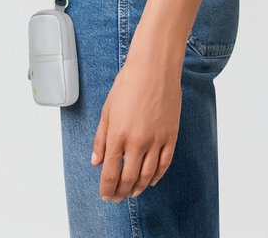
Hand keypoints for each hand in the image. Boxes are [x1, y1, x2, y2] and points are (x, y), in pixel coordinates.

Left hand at [91, 51, 181, 201]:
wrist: (154, 68)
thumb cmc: (128, 84)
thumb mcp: (108, 110)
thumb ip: (101, 139)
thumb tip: (96, 161)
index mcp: (118, 135)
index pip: (110, 174)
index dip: (107, 189)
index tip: (105, 195)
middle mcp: (137, 141)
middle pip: (128, 179)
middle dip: (121, 193)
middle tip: (117, 198)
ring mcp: (156, 139)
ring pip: (147, 175)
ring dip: (138, 188)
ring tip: (132, 193)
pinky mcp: (171, 135)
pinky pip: (164, 164)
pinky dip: (157, 177)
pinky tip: (150, 180)